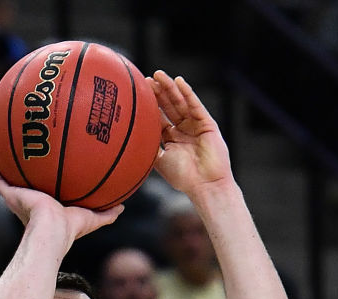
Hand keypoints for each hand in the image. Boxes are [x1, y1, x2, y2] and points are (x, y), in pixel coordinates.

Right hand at [0, 160, 122, 241]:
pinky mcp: (11, 196)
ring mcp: (20, 199)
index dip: (48, 184)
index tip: (50, 171)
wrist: (51, 230)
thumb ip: (106, 214)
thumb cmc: (69, 228)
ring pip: (10, 181)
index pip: (48, 193)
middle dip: (26, 173)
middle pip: (27, 185)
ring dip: (6, 168)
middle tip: (27, 155)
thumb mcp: (92, 219)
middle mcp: (32, 203)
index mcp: (48, 208)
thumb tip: (123, 208)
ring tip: (3, 150)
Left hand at [150, 72, 231, 195]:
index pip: (160, 117)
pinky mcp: (207, 123)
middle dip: (159, 92)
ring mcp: (195, 126)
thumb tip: (130, 138)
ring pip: (181, 102)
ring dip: (171, 88)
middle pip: (169, 106)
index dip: (151, 105)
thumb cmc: (183, 177)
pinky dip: (188, 93)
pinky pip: (196, 105)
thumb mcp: (159, 160)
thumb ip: (148, 147)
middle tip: (147, 79)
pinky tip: (179, 82)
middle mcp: (183, 130)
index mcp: (172, 139)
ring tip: (159, 75)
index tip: (139, 92)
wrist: (205, 185)